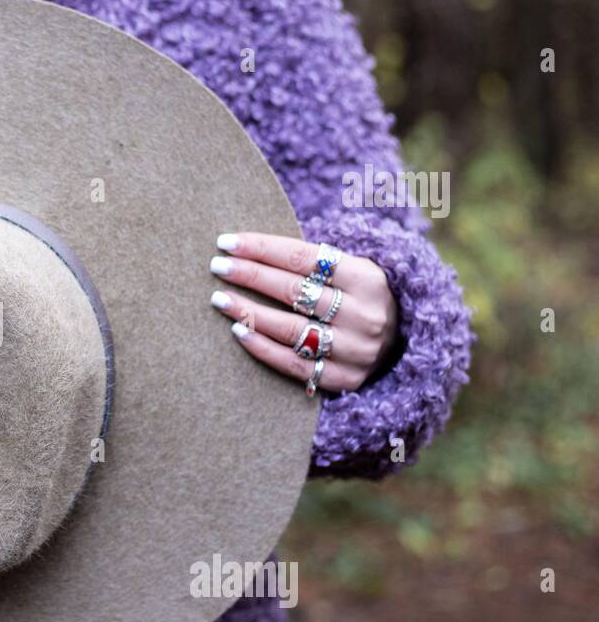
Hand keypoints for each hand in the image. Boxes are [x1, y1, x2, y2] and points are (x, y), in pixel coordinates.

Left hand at [208, 232, 397, 393]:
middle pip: (294, 290)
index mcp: (367, 278)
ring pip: (290, 328)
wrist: (405, 345)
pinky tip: (238, 330)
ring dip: (248, 311)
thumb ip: (314, 261)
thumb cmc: (361, 298)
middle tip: (217, 266)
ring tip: (219, 298)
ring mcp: (355, 349)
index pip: (304, 258)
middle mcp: (364, 314)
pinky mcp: (343, 378)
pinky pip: (293, 362)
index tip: (227, 243)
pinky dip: (262, 346)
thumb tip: (249, 246)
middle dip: (250, 275)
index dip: (262, 248)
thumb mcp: (353, 271)